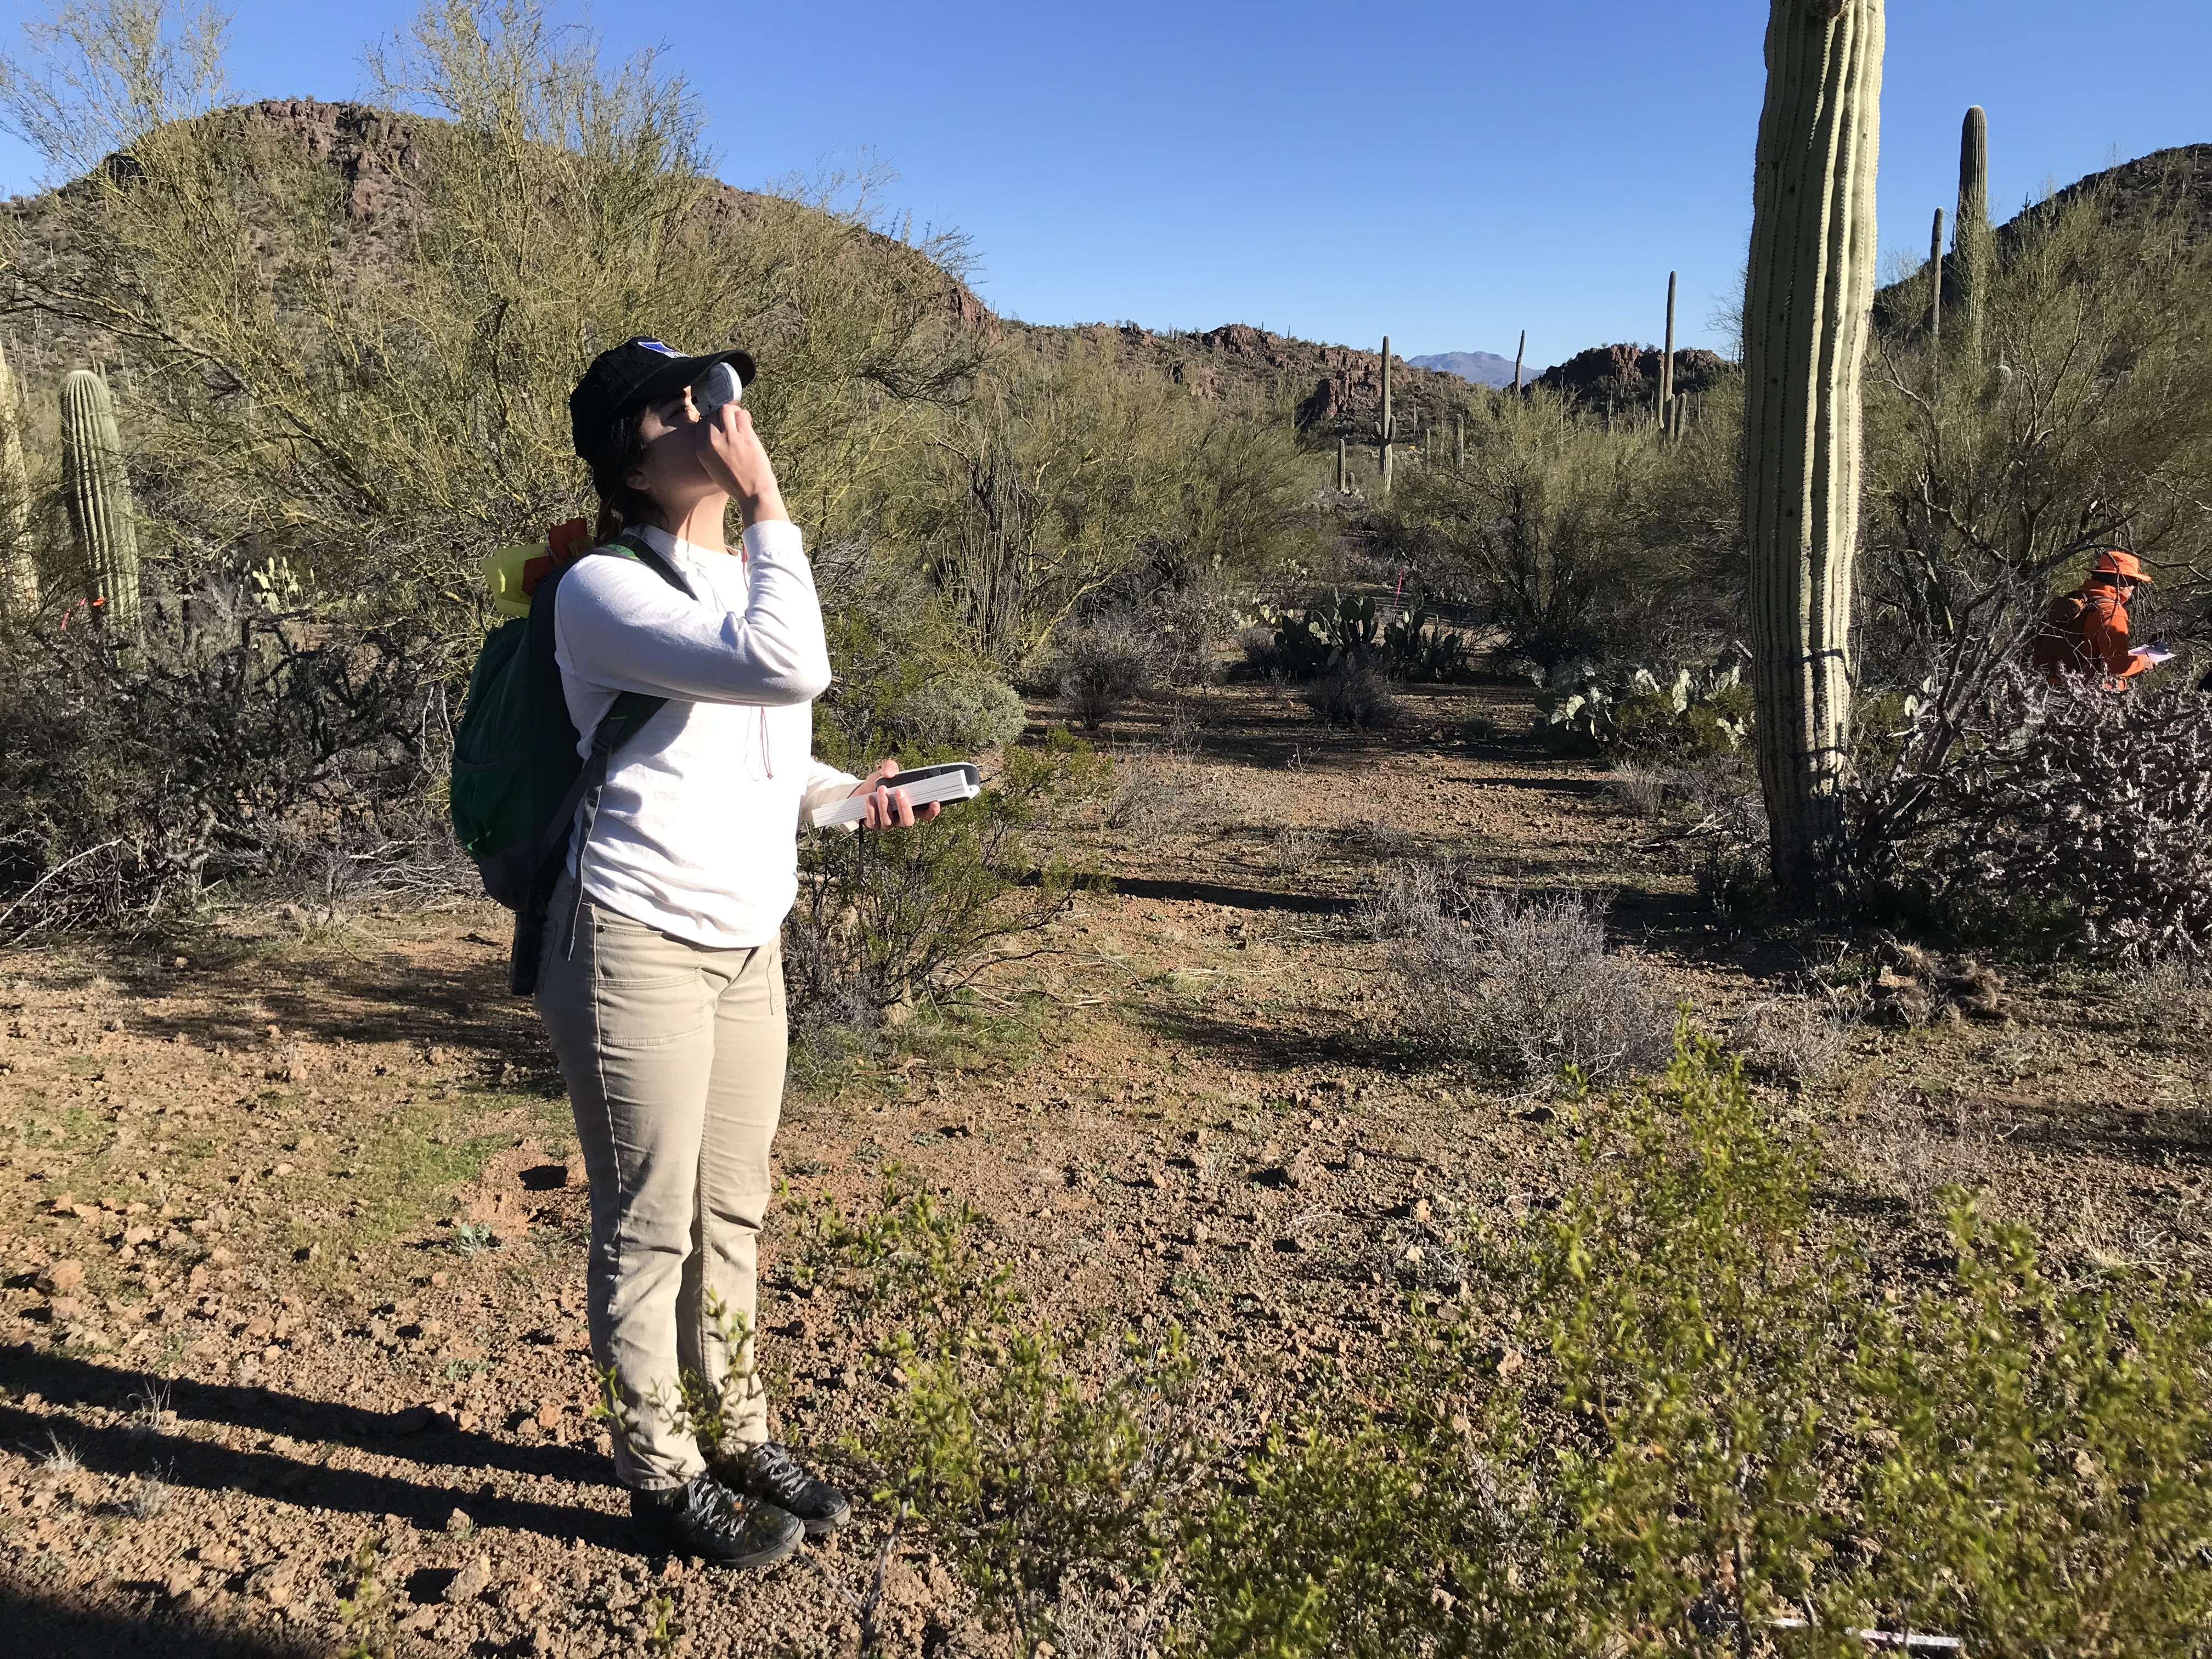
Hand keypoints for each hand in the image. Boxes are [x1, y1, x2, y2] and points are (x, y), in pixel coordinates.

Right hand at [693, 400, 786, 527]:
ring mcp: (729, 437)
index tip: (720, 423)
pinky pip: (741, 414)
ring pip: (725, 409)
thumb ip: (711, 448)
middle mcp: (712, 441)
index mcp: (701, 450)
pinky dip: (744, 415)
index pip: (701, 423)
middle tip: (732, 419)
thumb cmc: (736, 483)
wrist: (753, 493)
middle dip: (722, 414)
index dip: (711, 420)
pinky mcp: (744, 435)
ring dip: (733, 411)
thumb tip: (717, 428)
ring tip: (740, 418)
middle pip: (712, 414)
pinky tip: (748, 421)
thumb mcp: (713, 467)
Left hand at [849, 758, 940, 829]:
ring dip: (885, 804)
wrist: (861, 790)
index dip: (932, 811)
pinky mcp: (873, 825)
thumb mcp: (886, 772)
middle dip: (904, 807)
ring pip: (889, 820)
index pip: (926, 814)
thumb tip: (890, 772)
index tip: (934, 802)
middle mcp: (900, 818)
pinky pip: (874, 821)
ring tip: (881, 789)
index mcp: (911, 807)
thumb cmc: (879, 783)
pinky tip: (869, 798)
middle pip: (908, 821)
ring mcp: (887, 824)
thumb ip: (890, 767)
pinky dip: (871, 809)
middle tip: (899, 791)